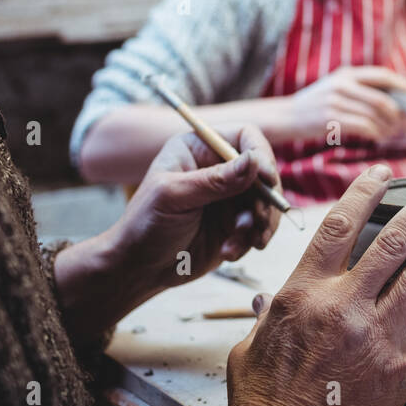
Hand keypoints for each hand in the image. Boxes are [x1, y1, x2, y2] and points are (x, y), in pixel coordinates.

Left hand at [105, 125, 280, 293]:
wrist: (138, 268)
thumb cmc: (145, 224)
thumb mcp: (174, 197)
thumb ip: (215, 180)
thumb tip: (254, 161)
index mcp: (199, 148)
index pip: (244, 137)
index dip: (261, 155)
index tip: (267, 181)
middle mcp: (218, 167)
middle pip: (263, 170)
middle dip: (265, 198)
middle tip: (258, 220)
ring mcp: (230, 196)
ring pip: (266, 201)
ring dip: (261, 223)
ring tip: (245, 242)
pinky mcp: (236, 223)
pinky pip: (259, 226)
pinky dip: (252, 240)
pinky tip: (230, 252)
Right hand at [224, 167, 405, 405]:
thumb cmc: (264, 398)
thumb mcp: (253, 344)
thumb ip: (268, 314)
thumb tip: (266, 298)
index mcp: (307, 292)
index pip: (340, 226)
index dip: (364, 192)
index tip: (383, 175)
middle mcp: (346, 305)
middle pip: (392, 240)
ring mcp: (377, 336)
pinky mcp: (400, 371)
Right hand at [288, 66, 405, 143]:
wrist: (285, 116)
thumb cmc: (315, 105)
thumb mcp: (336, 87)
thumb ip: (359, 89)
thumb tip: (394, 100)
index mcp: (346, 73)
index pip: (382, 75)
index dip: (403, 86)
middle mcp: (342, 84)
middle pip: (383, 98)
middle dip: (400, 113)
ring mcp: (336, 101)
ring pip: (375, 114)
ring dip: (389, 127)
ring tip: (394, 134)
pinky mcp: (331, 118)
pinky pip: (364, 126)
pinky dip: (376, 134)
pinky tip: (379, 138)